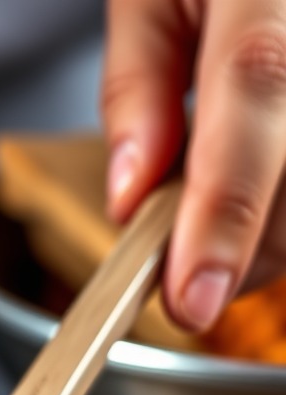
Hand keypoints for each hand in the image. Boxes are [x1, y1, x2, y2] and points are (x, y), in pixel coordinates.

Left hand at [103, 0, 285, 329]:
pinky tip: (253, 190)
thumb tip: (130, 198)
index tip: (190, 300)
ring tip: (210, 209)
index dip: (225, 210)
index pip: (254, 91)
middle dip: (230, 249)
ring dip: (262, 237)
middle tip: (170, 265)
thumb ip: (137, 88)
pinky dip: (283, 210)